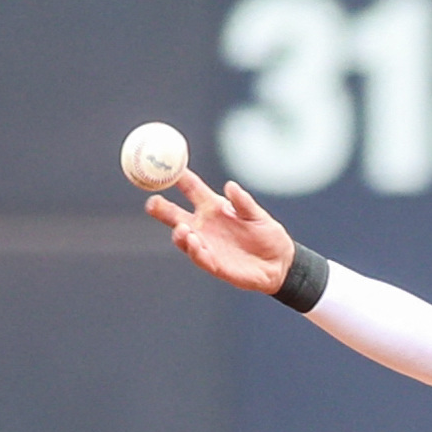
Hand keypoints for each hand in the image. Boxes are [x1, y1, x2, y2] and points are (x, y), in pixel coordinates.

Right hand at [146, 169, 292, 293]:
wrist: (279, 263)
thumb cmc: (268, 234)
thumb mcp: (258, 215)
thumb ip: (243, 202)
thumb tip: (230, 186)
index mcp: (214, 207)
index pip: (190, 189)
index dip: (177, 178)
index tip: (163, 166)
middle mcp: (205, 225)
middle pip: (176, 215)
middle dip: (161, 209)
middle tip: (152, 203)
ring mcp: (208, 245)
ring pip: (185, 238)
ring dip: (180, 233)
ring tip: (182, 228)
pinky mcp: (215, 265)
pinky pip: (201, 258)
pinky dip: (196, 251)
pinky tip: (195, 243)